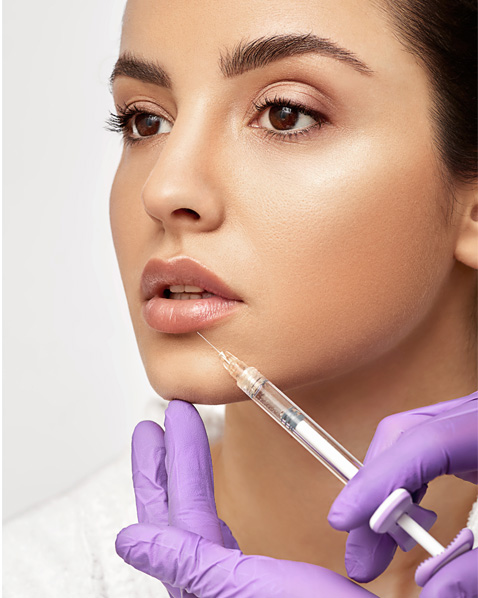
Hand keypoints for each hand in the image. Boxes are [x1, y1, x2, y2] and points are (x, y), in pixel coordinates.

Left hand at [116, 400, 377, 597]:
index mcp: (210, 591)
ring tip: (172, 442)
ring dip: (184, 478)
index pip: (180, 516)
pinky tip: (202, 490)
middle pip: (177, 518)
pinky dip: (206, 504)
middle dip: (164, 468)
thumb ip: (191, 565)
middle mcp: (216, 590)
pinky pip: (217, 537)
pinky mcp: (255, 585)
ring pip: (195, 522)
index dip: (171, 465)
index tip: (158, 423)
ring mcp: (235, 587)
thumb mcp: (256, 588)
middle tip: (151, 425)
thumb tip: (129, 541)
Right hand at [328, 391, 477, 596]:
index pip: (423, 442)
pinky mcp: (465, 433)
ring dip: (383, 490)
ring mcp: (467, 419)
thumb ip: (476, 570)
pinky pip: (421, 448)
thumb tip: (433, 589)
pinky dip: (403, 483)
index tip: (342, 521)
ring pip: (405, 439)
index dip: (377, 480)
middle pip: (403, 436)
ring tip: (376, 543)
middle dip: (372, 492)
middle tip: (359, 553)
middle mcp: (474, 415)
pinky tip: (401, 516)